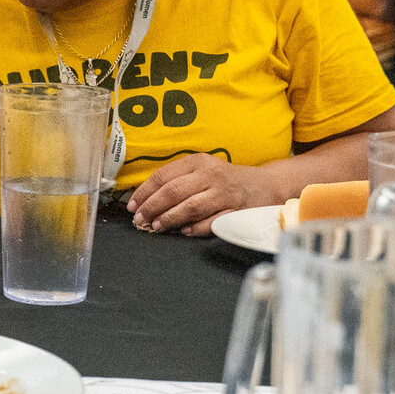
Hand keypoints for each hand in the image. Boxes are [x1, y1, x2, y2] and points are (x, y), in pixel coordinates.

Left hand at [125, 153, 277, 236]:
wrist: (261, 185)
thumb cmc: (222, 179)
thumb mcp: (200, 169)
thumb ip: (176, 178)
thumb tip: (144, 197)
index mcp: (197, 162)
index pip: (163, 176)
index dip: (145, 192)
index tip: (133, 205)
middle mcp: (210, 175)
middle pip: (174, 191)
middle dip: (153, 207)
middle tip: (140, 219)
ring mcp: (223, 193)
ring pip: (190, 207)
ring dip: (170, 218)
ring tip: (157, 226)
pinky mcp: (234, 210)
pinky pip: (211, 221)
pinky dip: (196, 228)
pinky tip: (184, 231)